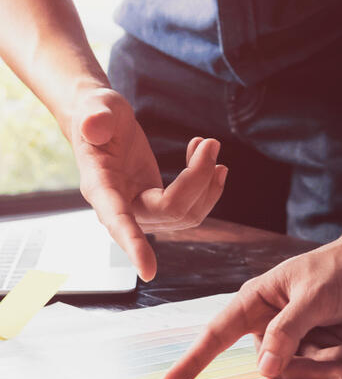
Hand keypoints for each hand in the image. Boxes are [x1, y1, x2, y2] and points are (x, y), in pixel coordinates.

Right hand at [72, 87, 226, 280]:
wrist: (102, 119)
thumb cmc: (97, 113)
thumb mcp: (95, 107)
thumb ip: (94, 117)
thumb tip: (93, 126)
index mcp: (99, 187)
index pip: (117, 221)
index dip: (133, 245)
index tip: (149, 272)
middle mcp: (120, 205)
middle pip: (171, 210)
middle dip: (198, 178)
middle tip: (211, 143)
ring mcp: (140, 208)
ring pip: (187, 214)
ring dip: (208, 182)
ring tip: (210, 146)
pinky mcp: (157, 203)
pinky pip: (190, 207)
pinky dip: (207, 183)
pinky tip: (206, 157)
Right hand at [160, 240, 341, 378]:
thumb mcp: (314, 296)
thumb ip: (287, 331)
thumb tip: (264, 368)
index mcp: (258, 301)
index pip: (218, 333)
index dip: (194, 361)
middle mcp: (273, 323)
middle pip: (276, 367)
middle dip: (314, 368)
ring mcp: (299, 337)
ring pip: (308, 372)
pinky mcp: (324, 346)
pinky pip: (331, 368)